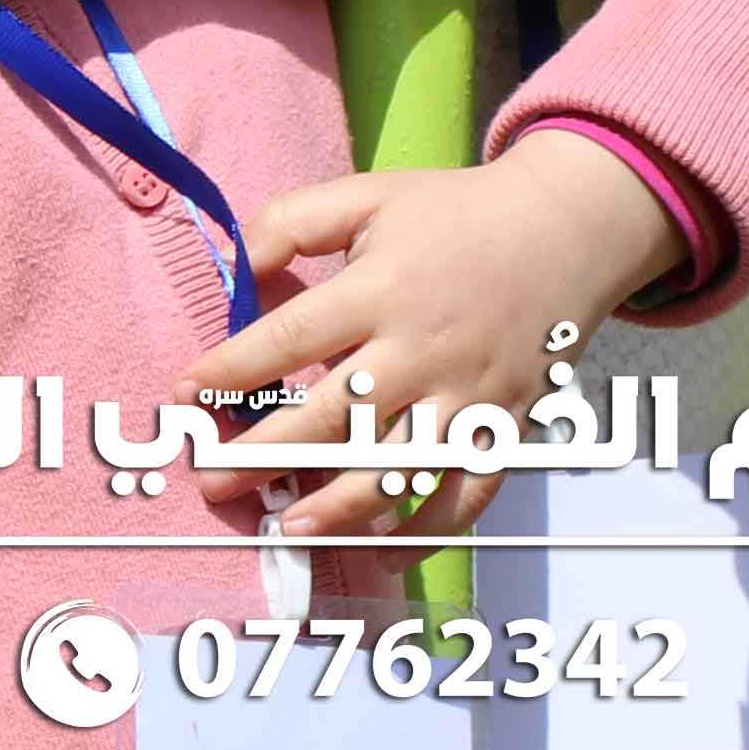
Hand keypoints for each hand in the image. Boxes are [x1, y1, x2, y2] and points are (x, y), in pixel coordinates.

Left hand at [190, 131, 680, 543]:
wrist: (564, 230)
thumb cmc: (452, 214)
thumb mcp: (368, 195)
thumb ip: (292, 222)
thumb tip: (233, 268)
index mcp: (381, 288)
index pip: (291, 337)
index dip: (231, 368)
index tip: (184, 393)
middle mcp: (421, 349)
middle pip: (333, 417)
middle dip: (264, 455)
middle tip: (211, 483)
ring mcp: (466, 396)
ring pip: (397, 469)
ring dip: (339, 508)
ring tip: (289, 530)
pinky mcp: (503, 427)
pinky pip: (466, 496)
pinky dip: (428, 532)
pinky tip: (384, 553)